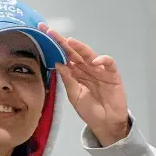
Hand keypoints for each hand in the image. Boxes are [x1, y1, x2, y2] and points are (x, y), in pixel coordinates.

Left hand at [39, 23, 129, 146]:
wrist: (106, 123)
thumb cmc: (90, 110)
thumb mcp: (74, 95)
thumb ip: (67, 79)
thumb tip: (57, 63)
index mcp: (75, 73)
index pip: (64, 57)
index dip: (54, 47)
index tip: (42, 35)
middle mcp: (86, 68)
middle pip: (74, 52)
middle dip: (62, 42)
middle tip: (50, 31)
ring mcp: (99, 70)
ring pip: (89, 54)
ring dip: (80, 47)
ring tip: (70, 41)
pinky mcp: (112, 74)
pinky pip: (108, 63)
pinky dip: (103, 60)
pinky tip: (94, 61)